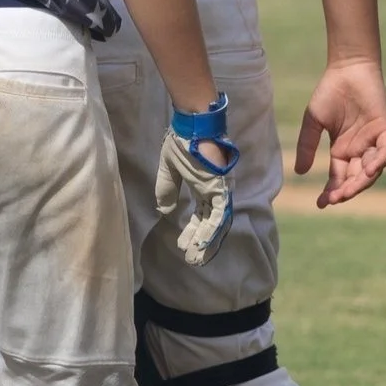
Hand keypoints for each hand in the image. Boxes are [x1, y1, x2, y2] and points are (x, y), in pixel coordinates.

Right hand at [157, 97, 238, 264]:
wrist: (193, 126)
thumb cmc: (182, 142)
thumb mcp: (168, 169)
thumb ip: (167, 190)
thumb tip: (165, 212)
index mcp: (203, 187)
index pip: (200, 215)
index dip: (192, 230)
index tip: (183, 245)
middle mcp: (215, 192)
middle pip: (209, 223)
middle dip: (199, 242)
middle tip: (192, 260)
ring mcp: (219, 191)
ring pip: (215, 222)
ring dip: (206, 241)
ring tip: (196, 257)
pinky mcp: (220, 188)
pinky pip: (217, 214)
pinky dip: (210, 229)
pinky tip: (202, 242)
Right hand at [296, 57, 385, 206]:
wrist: (346, 71)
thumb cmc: (328, 94)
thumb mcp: (313, 123)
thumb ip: (307, 146)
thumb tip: (300, 173)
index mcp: (341, 149)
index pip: (338, 176)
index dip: (331, 191)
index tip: (321, 204)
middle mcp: (358, 149)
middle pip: (355, 177)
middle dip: (345, 190)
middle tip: (334, 199)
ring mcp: (373, 141)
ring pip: (371, 169)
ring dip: (361, 181)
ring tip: (348, 191)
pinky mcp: (384, 130)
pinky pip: (385, 151)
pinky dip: (378, 162)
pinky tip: (368, 170)